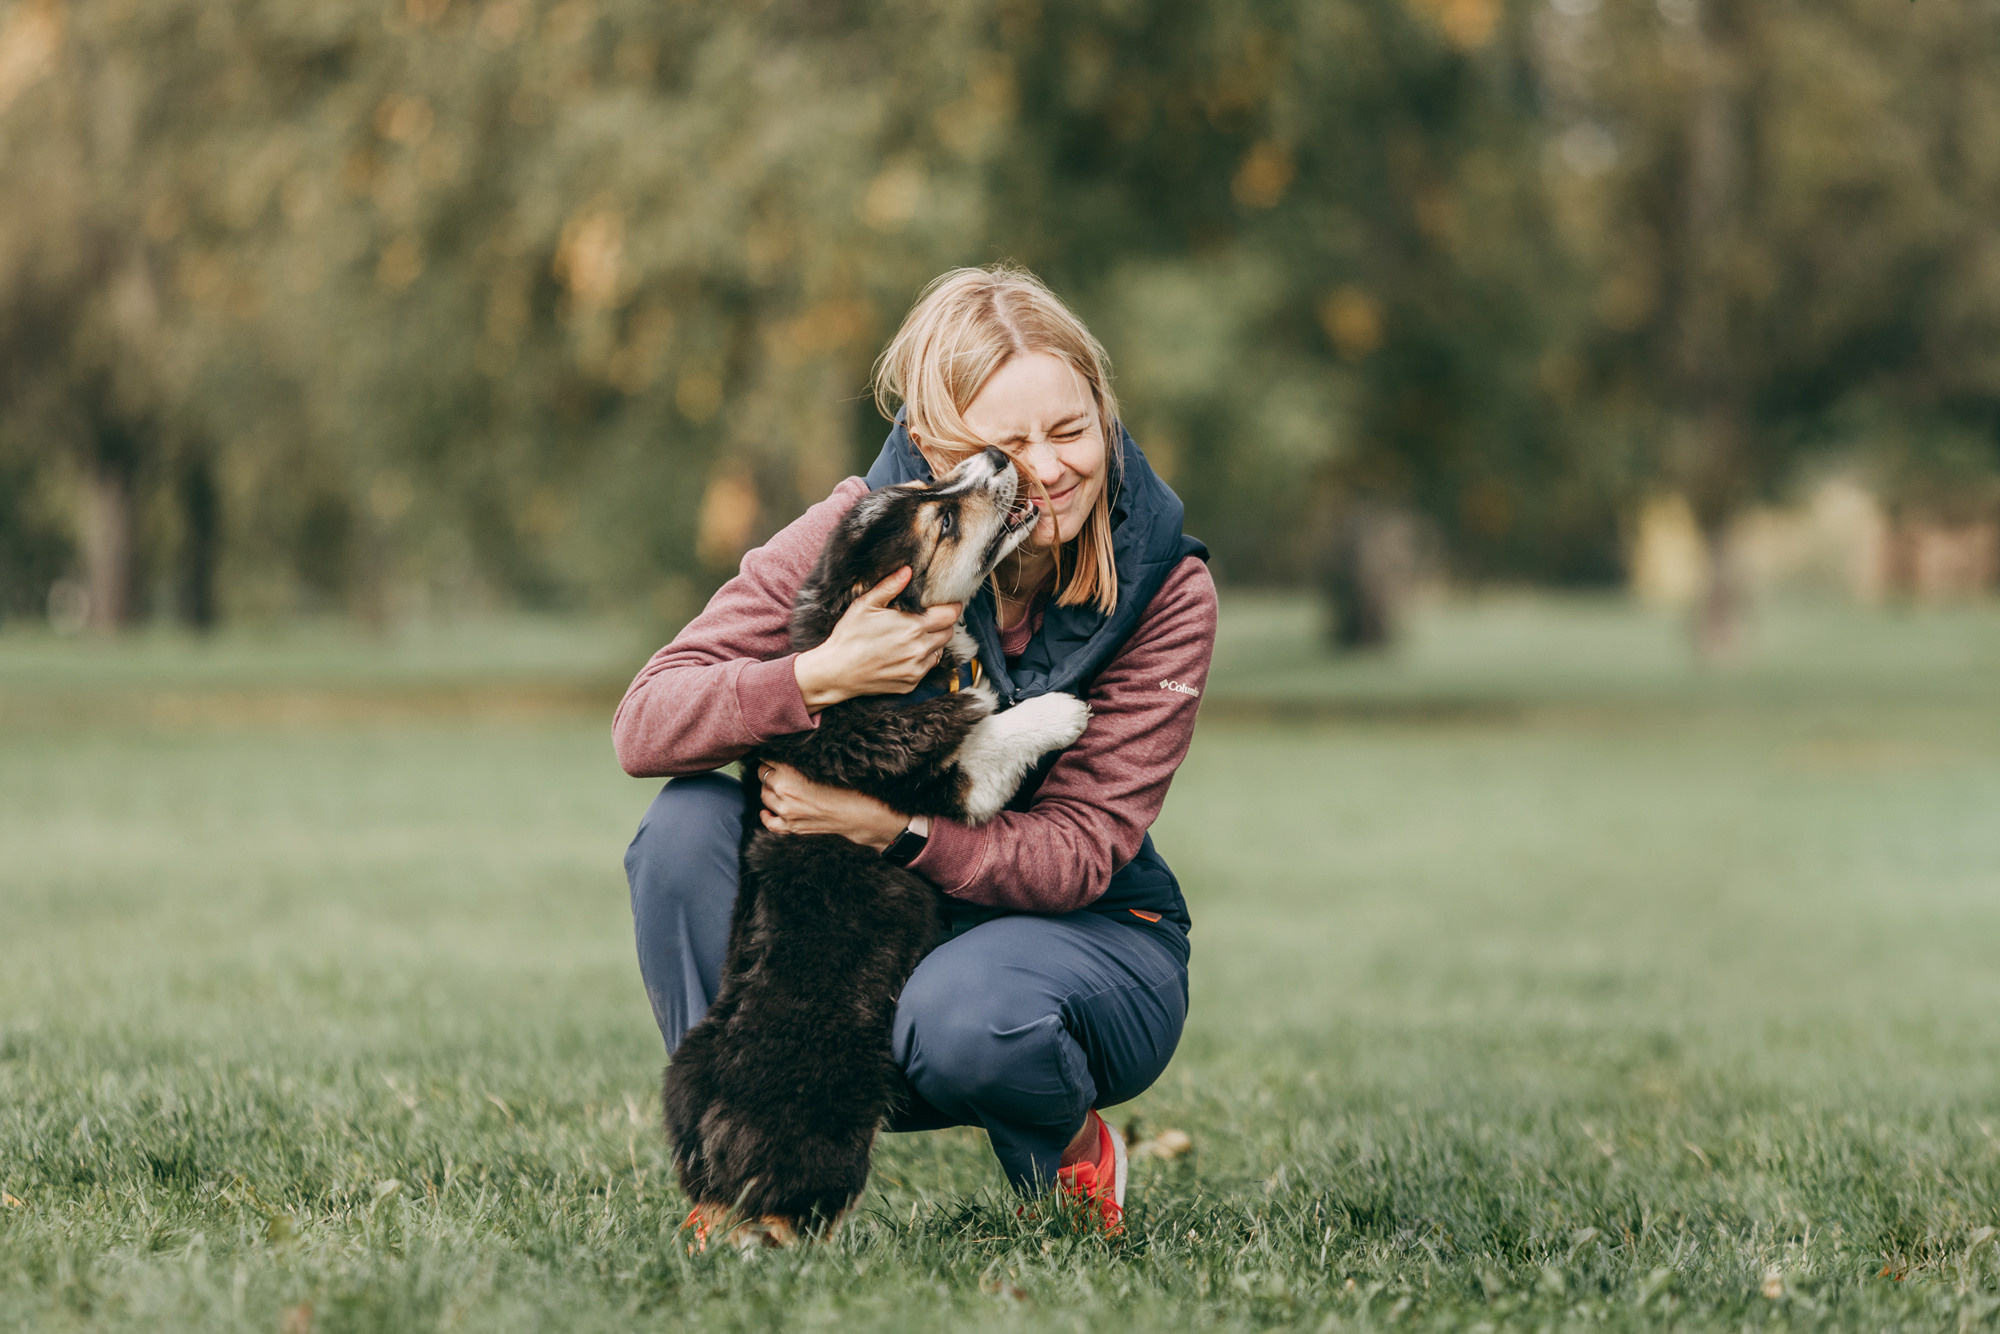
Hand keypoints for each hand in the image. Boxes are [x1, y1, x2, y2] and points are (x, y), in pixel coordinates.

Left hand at [756, 761, 916, 851]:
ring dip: (768, 789)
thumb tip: (786, 754)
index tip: (776, 754)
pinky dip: (766, 816)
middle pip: (763, 776)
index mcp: (789, 772)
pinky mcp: (792, 827)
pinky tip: (766, 810)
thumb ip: (800, 760)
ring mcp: (786, 811)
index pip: (768, 759)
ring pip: (764, 796)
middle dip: (769, 771)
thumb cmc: (845, 786)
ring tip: (777, 784)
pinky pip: (770, 823)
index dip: (772, 756)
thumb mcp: (821, 765)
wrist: (857, 813)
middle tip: (778, 768)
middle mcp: (783, 791)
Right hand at [792, 567, 960, 711]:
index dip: (952, 607)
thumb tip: (908, 570)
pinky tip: (904, 653)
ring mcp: (916, 669)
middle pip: (948, 633)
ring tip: (915, 636)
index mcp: (913, 626)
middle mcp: (920, 649)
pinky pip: (926, 668)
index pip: (950, 615)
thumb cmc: (849, 636)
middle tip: (928, 618)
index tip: (948, 604)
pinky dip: (921, 660)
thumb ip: (890, 586)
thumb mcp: (865, 604)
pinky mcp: (911, 683)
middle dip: (942, 624)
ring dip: (933, 642)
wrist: (836, 672)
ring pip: (939, 651)